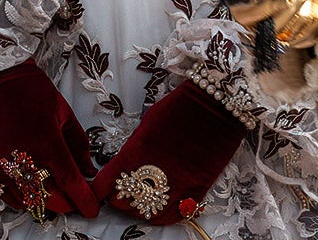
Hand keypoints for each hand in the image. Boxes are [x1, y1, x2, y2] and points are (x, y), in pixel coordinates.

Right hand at [0, 60, 97, 220]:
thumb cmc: (34, 92)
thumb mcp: (64, 113)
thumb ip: (78, 144)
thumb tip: (88, 169)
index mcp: (49, 143)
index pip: (70, 182)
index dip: (84, 199)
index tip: (93, 209)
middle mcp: (27, 159)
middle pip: (51, 197)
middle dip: (68, 204)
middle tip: (79, 200)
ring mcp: (6, 164)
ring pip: (30, 199)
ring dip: (47, 203)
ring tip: (60, 198)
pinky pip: (8, 194)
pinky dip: (23, 200)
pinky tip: (34, 196)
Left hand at [92, 80, 246, 224]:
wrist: (218, 104)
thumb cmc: (181, 106)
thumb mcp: (148, 124)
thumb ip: (135, 148)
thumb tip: (127, 164)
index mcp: (136, 154)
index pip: (105, 185)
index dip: (100, 189)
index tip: (101, 189)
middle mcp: (153, 174)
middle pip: (123, 202)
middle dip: (119, 199)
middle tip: (123, 191)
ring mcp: (176, 184)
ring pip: (147, 213)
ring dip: (140, 209)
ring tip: (142, 200)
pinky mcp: (197, 189)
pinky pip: (175, 215)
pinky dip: (165, 214)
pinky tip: (162, 207)